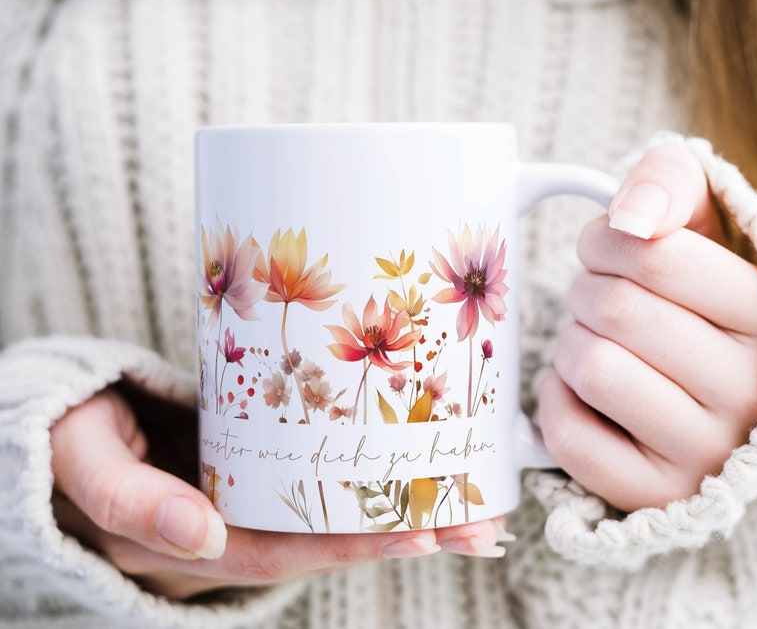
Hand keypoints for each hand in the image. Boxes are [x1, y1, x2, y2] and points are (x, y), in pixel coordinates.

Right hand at [50, 388, 510, 600]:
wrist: (68, 419)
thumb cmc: (70, 438)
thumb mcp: (84, 464)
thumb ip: (131, 502)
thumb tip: (203, 535)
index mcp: (196, 539)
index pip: (285, 550)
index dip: (351, 545)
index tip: (419, 531)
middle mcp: (233, 526)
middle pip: (326, 538)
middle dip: (400, 533)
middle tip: (476, 523)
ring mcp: (250, 494)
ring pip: (331, 511)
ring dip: (400, 508)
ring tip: (472, 503)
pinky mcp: (259, 460)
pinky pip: (320, 475)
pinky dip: (368, 476)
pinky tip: (415, 464)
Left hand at [537, 143, 756, 511]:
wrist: (696, 391)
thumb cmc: (685, 301)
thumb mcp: (697, 226)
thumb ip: (671, 182)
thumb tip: (630, 215)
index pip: (655, 255)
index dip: (603, 243)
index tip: (603, 252)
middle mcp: (750, 390)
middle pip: (615, 310)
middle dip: (583, 292)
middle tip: (595, 301)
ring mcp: (704, 451)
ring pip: (591, 368)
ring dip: (570, 345)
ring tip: (595, 344)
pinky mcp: (653, 491)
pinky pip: (569, 434)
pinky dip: (555, 401)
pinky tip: (580, 392)